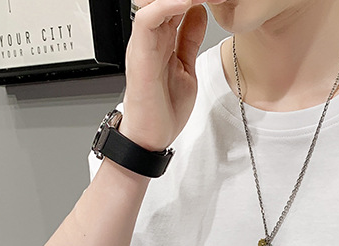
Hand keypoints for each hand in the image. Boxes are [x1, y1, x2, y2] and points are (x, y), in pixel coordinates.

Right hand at [121, 0, 225, 150]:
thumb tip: (199, 13)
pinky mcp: (139, 56)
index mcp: (160, 39)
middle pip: (163, 0)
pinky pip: (147, 21)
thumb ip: (189, 40)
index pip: (175, 3)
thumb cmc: (163, 110)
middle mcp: (150, 37)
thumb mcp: (186, 67)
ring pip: (154, 2)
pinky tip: (187, 3)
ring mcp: (143, 45)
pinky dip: (167, 7)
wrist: (151, 138)